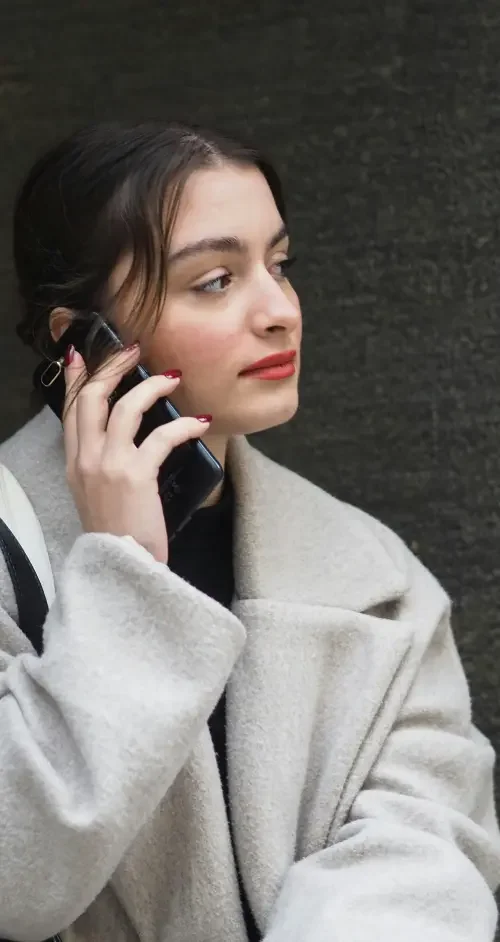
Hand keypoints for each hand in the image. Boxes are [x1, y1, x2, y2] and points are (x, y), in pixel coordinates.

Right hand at [63, 345, 210, 562]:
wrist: (123, 570)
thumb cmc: (119, 536)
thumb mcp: (98, 496)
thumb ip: (103, 466)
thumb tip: (127, 441)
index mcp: (74, 464)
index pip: (69, 410)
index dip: (77, 379)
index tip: (83, 355)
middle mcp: (85, 460)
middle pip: (92, 398)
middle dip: (112, 367)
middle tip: (132, 350)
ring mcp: (108, 466)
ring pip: (125, 407)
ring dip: (151, 386)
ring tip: (172, 378)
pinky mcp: (136, 475)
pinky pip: (162, 436)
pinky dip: (184, 424)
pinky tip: (200, 421)